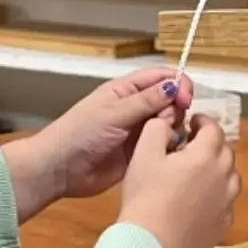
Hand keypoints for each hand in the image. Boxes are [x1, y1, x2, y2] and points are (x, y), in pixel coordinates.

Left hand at [2, 69, 191, 220]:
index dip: (178, 84)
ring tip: (163, 140)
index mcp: (126, 90)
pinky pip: (163, 145)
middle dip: (176, 109)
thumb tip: (175, 84)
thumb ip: (147, 101)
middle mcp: (136, 107)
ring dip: (174, 128)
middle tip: (167, 124)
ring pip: (169, 123)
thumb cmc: (81, 134)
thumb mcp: (114, 113)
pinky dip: (170, 146)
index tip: (186, 100)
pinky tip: (168, 153)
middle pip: (170, 100)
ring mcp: (138, 131)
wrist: (61, 169)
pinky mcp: (140, 153)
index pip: (161, 77)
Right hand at [118, 114, 238, 247]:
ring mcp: (227, 203)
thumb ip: (157, 128)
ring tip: (199, 175)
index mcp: (206, 155)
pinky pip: (226, 203)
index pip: (213, 128)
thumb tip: (169, 122)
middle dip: (211, 144)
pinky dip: (217, 197)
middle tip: (192, 148)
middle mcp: (224, 176)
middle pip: (225, 151)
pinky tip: (200, 202)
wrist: (149, 241)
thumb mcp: (143, 153)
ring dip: (218, 170)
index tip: (192, 123)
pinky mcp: (224, 225)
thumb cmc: (145, 194)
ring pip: (231, 177)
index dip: (203, 122)